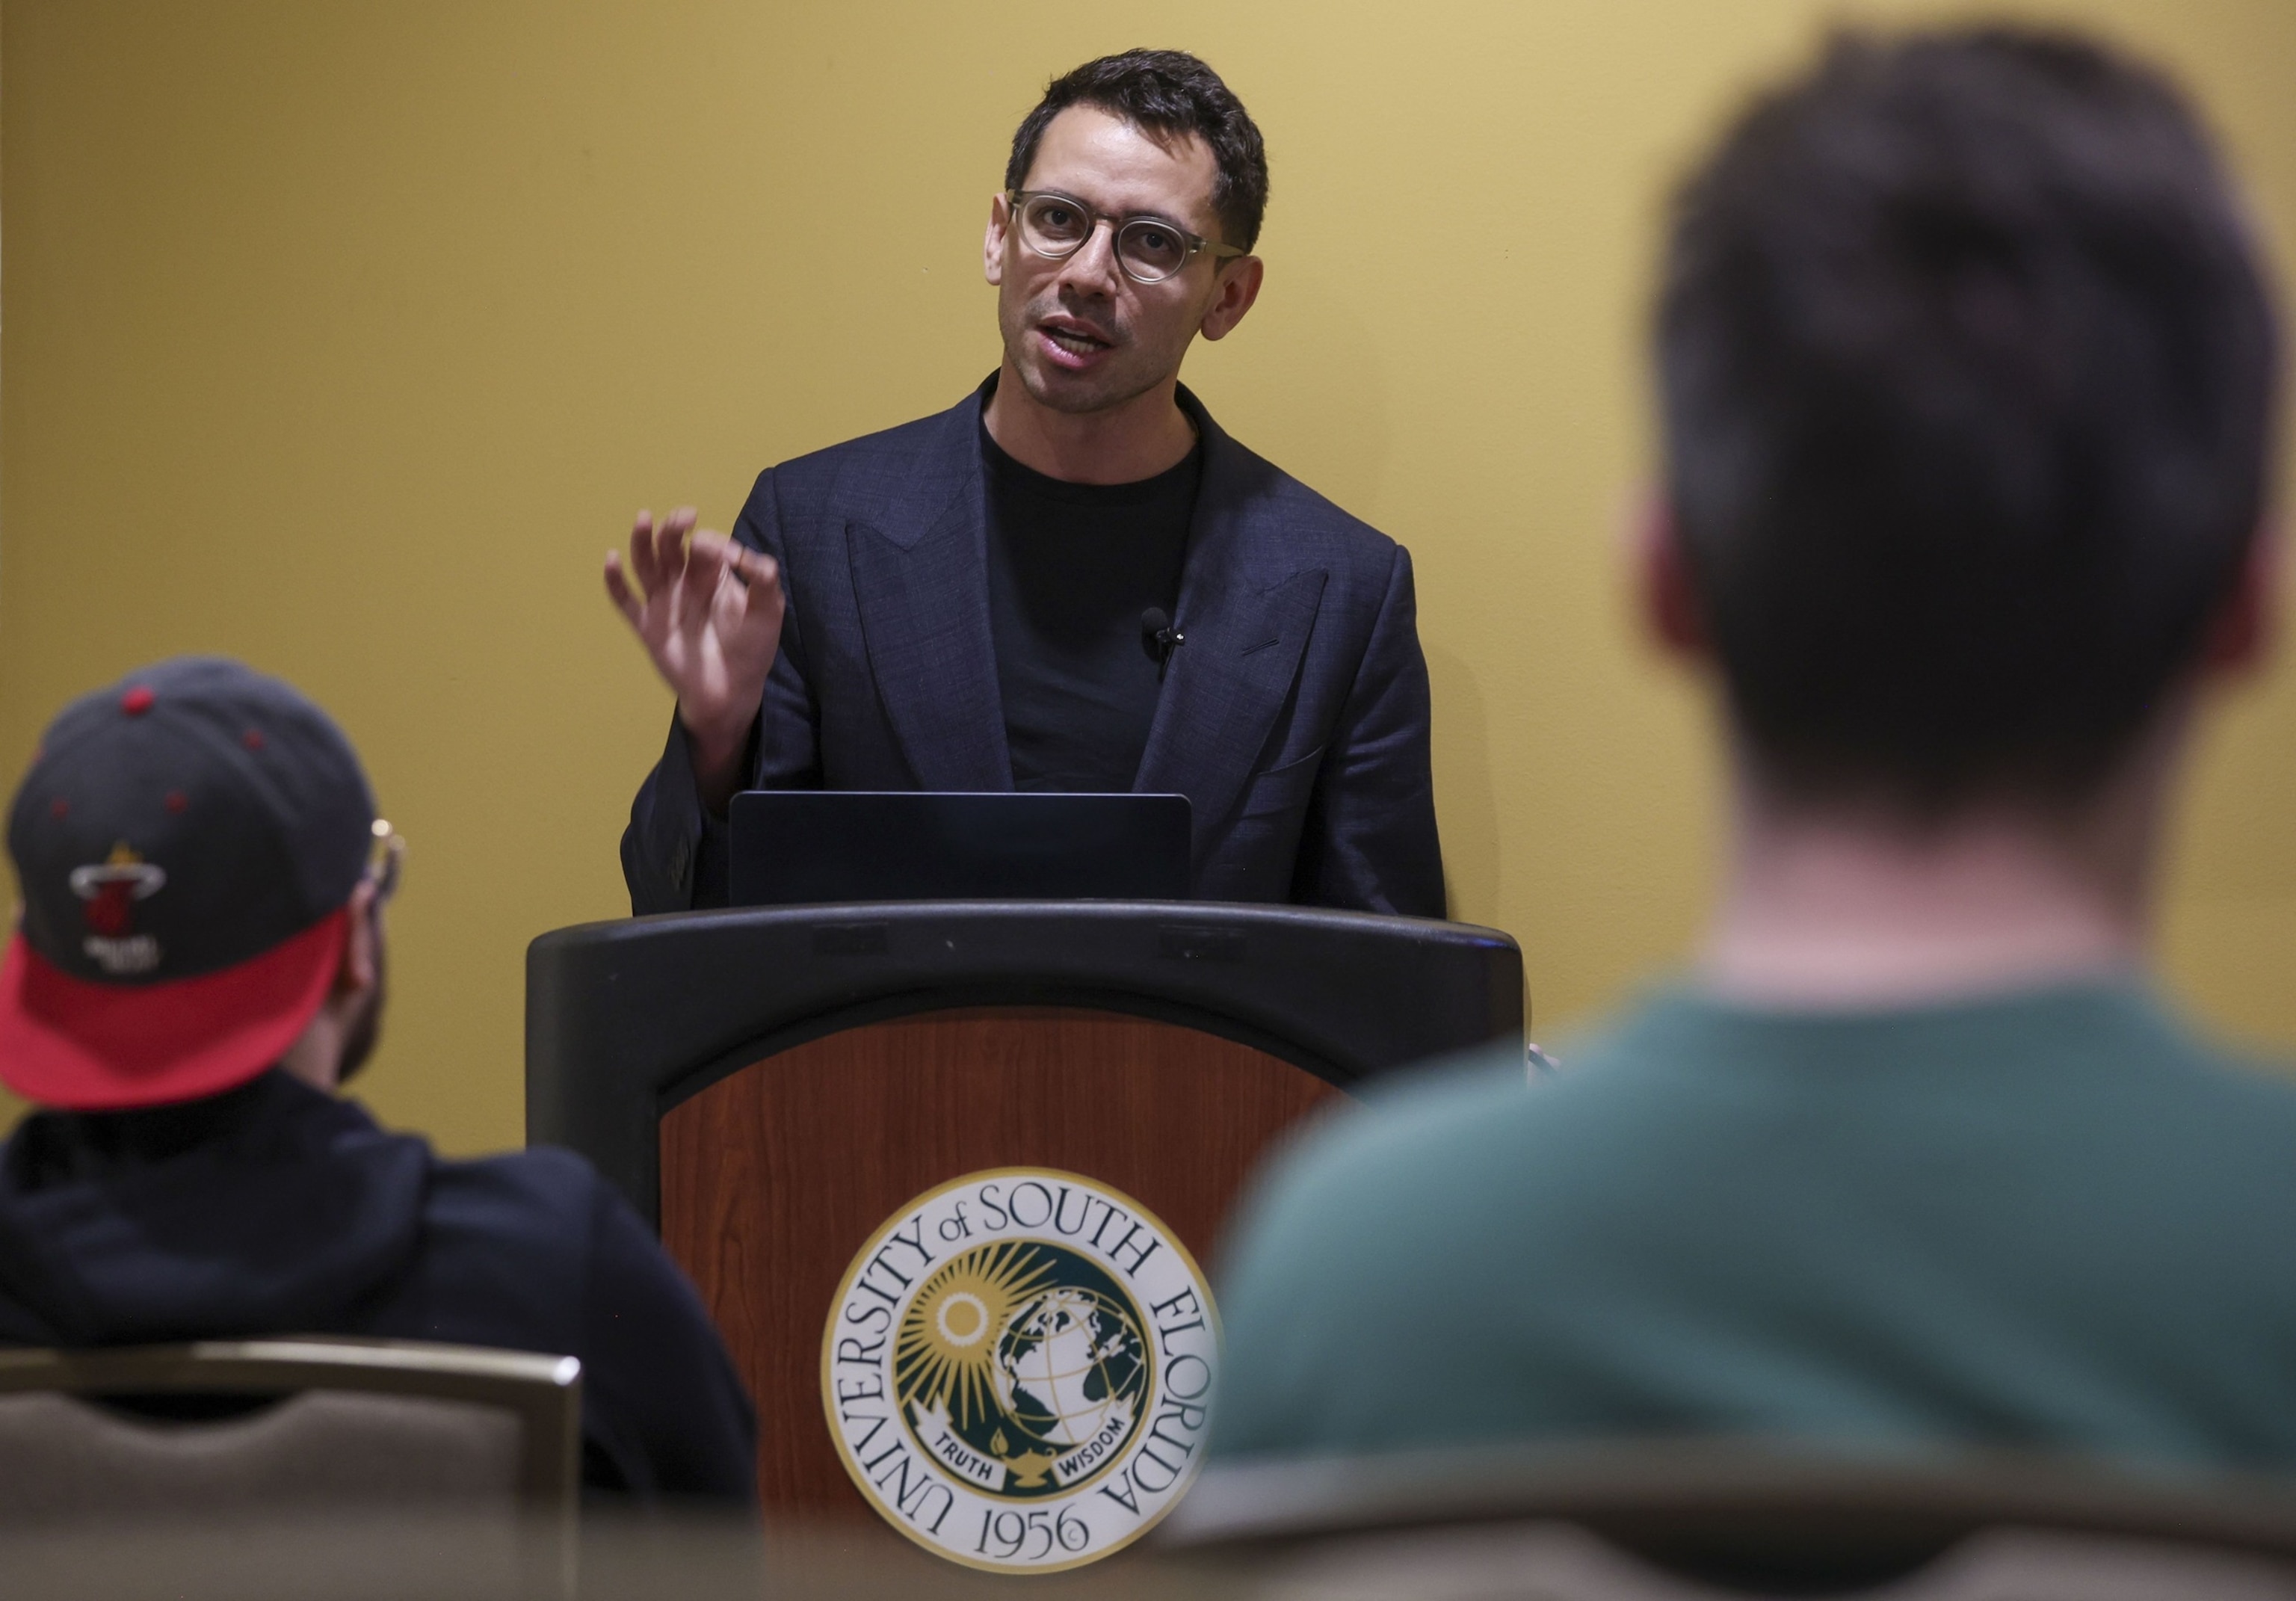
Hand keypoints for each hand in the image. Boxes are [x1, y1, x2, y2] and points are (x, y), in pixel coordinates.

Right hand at [605, 508, 784, 808]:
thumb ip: (764, 581)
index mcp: (711, 575)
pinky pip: (625, 601)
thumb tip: (748, 556)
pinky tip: (612, 559)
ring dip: (642, 541)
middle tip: (685, 517)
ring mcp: (663, 603)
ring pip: (645, 564)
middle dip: (675, 528)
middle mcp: (684, 583)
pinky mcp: (647, 626)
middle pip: (671, 545)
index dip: (712, 542)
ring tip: (644, 519)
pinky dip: (615, 581)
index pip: (705, 545)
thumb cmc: (751, 649)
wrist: (731, 692)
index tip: (728, 555)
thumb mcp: (768, 612)